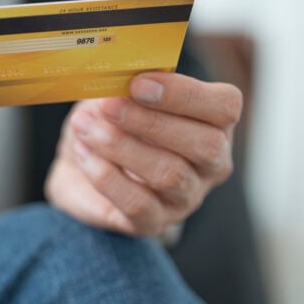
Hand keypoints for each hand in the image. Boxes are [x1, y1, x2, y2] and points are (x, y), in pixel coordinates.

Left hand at [46, 73, 240, 236]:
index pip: (224, 107)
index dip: (183, 94)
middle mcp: (211, 163)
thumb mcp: (118, 94)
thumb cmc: (110, 121)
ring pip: (169, 175)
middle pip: (204, 144)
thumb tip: (118, 81)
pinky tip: (83, 155)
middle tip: (108, 106)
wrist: (79, 163)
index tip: (137, 83)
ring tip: (86, 128)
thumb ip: (127, 86)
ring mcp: (186, 197)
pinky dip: (106, 176)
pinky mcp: (154, 222)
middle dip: (151, 122)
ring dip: (121, 147)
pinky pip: (138, 204)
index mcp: (214, 123)